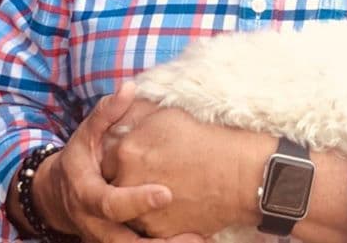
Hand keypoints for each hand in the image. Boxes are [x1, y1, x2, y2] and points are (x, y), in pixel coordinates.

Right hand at [30, 81, 199, 242]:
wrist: (59, 194)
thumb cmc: (81, 157)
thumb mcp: (88, 134)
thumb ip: (107, 112)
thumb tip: (129, 87)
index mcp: (87, 194)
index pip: (110, 203)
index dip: (137, 200)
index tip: (166, 194)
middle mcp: (95, 223)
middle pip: (124, 242)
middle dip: (158, 242)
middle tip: (194, 235)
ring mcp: (106, 238)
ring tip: (200, 239)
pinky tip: (198, 238)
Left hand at [102, 106, 274, 238]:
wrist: (239, 174)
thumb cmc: (207, 139)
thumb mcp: (169, 115)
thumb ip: (136, 117)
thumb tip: (121, 121)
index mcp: (127, 150)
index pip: (107, 156)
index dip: (121, 156)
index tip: (134, 155)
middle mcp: (127, 181)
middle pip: (114, 184)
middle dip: (126, 179)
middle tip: (148, 173)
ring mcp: (141, 210)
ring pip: (128, 209)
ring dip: (137, 202)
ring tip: (165, 187)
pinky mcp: (157, 231)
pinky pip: (146, 226)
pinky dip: (156, 217)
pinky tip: (176, 203)